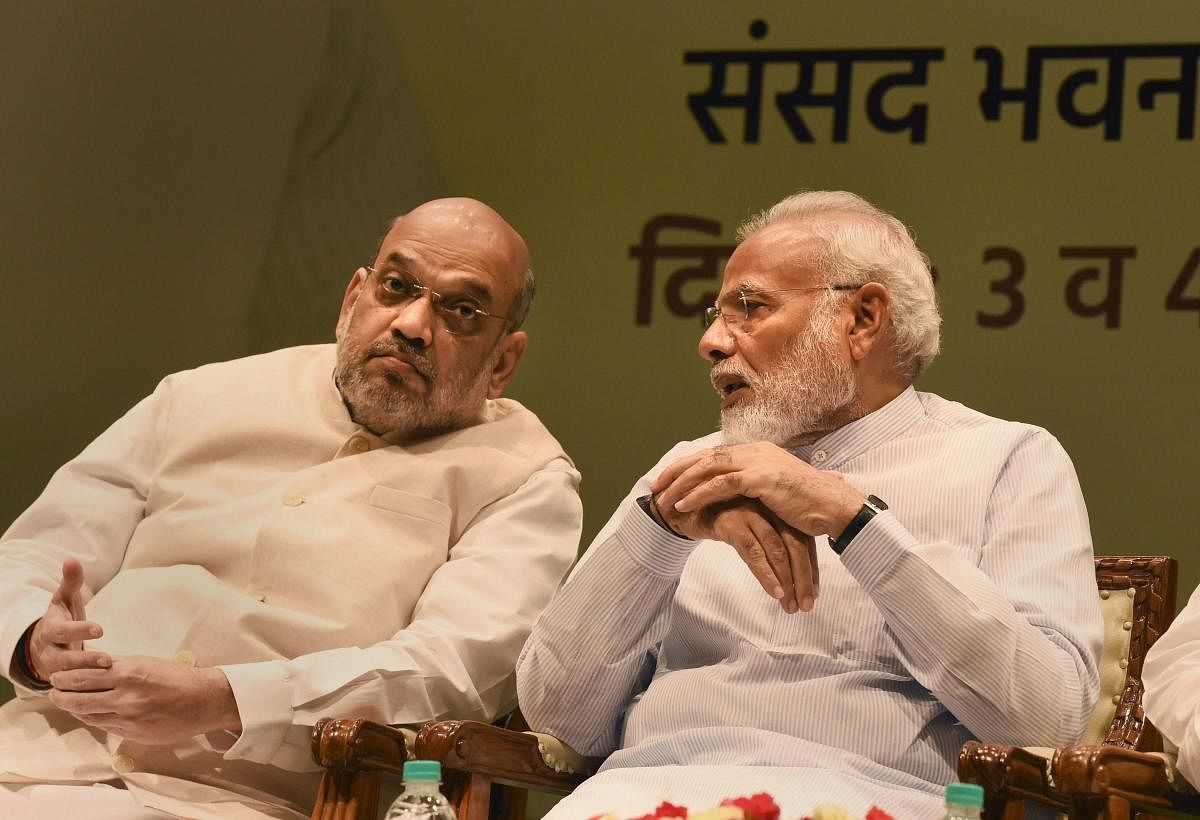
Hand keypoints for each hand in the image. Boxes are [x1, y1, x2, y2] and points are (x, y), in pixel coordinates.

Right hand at [28, 559, 110, 681]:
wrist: (44, 645)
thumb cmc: (61, 618)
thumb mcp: (64, 600)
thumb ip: (70, 582)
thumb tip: (71, 559)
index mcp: (51, 630)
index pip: (63, 631)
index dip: (80, 630)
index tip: (100, 629)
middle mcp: (50, 651)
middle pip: (63, 659)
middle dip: (84, 660)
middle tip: (107, 660)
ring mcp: (55, 669)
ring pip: (67, 677)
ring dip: (87, 677)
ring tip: (108, 673)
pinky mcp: (63, 682)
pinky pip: (73, 689)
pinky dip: (87, 691)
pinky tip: (106, 692)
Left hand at [47, 655, 241, 745]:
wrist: (205, 700)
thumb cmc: (178, 677)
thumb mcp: (147, 663)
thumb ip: (120, 667)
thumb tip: (93, 667)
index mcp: (129, 672)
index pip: (83, 675)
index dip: (64, 677)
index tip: (56, 676)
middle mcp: (125, 695)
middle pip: (78, 697)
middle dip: (60, 694)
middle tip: (53, 690)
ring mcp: (129, 717)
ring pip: (88, 714)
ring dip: (72, 708)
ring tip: (66, 702)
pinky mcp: (134, 733)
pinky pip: (105, 725)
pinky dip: (93, 718)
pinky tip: (89, 713)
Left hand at [652, 443, 864, 537]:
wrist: (836, 508)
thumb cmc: (809, 505)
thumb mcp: (776, 490)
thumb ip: (756, 486)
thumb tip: (738, 492)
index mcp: (757, 451)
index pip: (713, 455)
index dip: (687, 466)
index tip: (667, 480)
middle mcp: (754, 451)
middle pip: (704, 457)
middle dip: (676, 473)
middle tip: (655, 488)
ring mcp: (758, 462)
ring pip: (707, 469)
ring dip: (681, 486)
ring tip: (663, 502)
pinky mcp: (761, 478)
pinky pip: (720, 485)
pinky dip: (698, 495)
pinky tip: (683, 507)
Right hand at [653, 494, 817, 612]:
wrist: (682, 506)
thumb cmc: (719, 517)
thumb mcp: (749, 525)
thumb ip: (769, 537)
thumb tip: (789, 567)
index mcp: (777, 508)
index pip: (804, 539)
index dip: (811, 568)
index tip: (813, 595)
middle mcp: (768, 508)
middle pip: (796, 544)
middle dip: (803, 578)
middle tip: (805, 606)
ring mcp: (751, 513)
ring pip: (777, 548)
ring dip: (787, 580)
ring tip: (790, 605)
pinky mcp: (732, 521)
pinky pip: (753, 550)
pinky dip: (766, 572)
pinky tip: (774, 591)